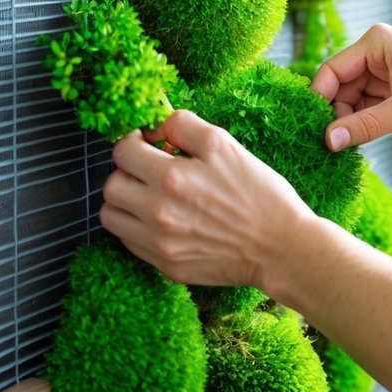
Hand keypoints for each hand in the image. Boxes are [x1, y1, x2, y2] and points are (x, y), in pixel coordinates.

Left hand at [100, 110, 310, 294]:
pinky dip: (137, 226)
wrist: (280, 247)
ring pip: (111, 217)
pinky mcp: (166, 265)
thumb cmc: (258, 192)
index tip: (147, 142)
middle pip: (111, 186)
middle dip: (127, 170)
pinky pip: (129, 242)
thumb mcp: (225, 145)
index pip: (122, 152)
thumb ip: (183, 125)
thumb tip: (154, 126)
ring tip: (150, 194)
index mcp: (172, 178)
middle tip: (151, 168)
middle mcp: (158, 214)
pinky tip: (164, 218)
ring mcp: (159, 244)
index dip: (132, 140)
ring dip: (125, 200)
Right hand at [312, 23, 391, 151]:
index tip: (314, 132)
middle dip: (338, 115)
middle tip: (334, 148)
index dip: (320, 101)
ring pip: (355, 100)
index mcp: (375, 43)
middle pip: (341, 87)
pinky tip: (366, 143)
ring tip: (353, 147)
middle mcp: (378, 53)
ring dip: (354, 122)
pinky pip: (371, 107)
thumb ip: (364, 127)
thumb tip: (327, 142)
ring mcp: (388, 71)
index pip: (331, 71)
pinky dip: (367, 124)